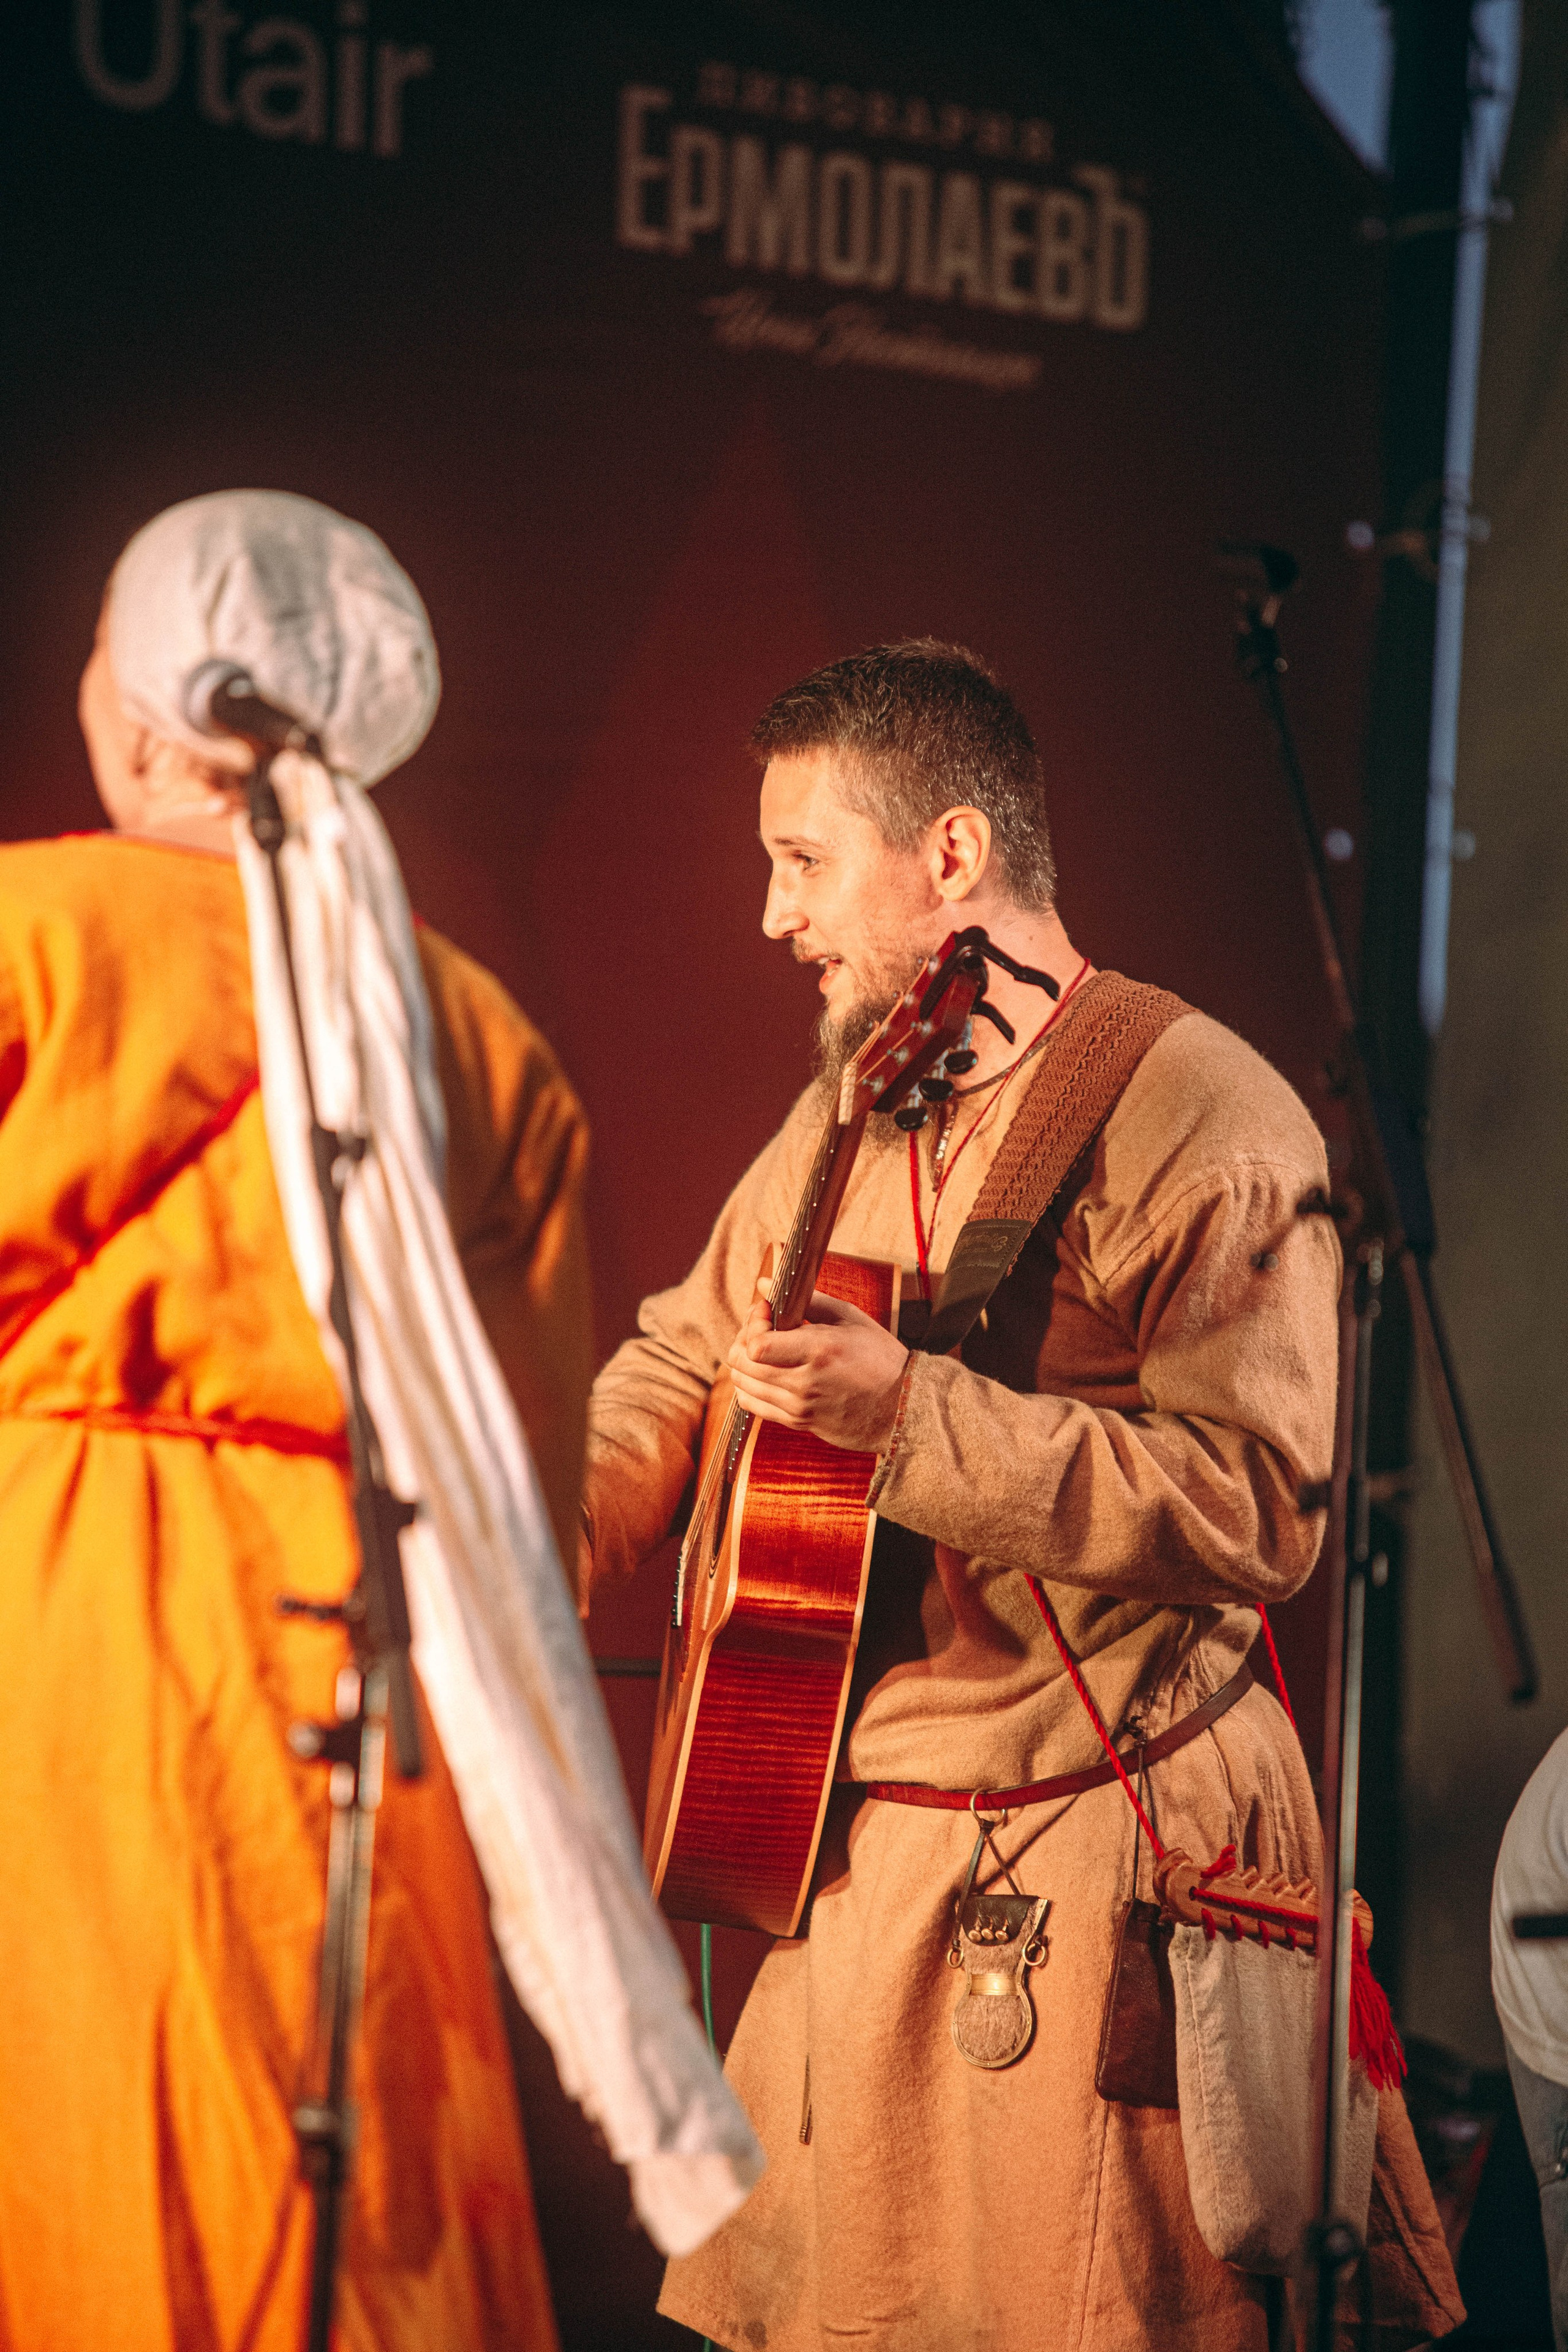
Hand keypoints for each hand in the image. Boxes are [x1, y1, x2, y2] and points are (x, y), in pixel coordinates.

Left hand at [727, 1285, 908, 1452]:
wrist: (902, 1409)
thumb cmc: (880, 1358)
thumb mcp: (850, 1318)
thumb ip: (805, 1299)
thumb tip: (765, 1283)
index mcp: (821, 1351)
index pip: (757, 1345)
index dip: (752, 1323)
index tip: (766, 1309)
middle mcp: (805, 1383)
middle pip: (743, 1363)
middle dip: (743, 1337)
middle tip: (761, 1326)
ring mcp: (800, 1407)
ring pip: (743, 1385)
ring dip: (745, 1361)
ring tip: (765, 1348)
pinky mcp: (798, 1423)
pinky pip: (753, 1405)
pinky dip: (750, 1386)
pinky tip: (767, 1372)